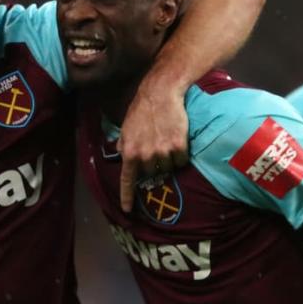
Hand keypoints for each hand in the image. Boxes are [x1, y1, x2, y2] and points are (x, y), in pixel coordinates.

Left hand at [117, 79, 189, 211]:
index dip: (127, 196)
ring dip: (168, 158)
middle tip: (156, 145)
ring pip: (168, 168)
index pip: (127, 180)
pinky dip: (181, 154)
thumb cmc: (142, 109)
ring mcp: (162, 152)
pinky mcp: (178, 147)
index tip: (127, 210)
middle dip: (153, 164)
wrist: (161, 93)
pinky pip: (181, 161)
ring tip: (166, 139)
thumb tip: (121, 154)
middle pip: (151, 173)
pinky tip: (177, 138)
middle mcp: (145, 155)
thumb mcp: (126, 127)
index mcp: (129, 151)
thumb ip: (124, 144)